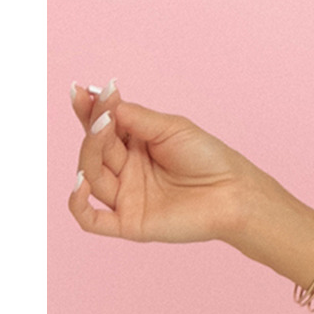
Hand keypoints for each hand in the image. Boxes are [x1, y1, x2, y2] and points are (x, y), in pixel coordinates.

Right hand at [67, 80, 262, 244]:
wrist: (234, 193)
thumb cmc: (208, 158)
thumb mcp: (171, 128)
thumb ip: (136, 117)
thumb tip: (103, 99)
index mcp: (134, 145)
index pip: (101, 127)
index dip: (89, 110)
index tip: (82, 91)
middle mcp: (125, 171)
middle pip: (94, 149)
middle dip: (94, 129)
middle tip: (104, 115)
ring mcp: (126, 197)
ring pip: (90, 176)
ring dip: (89, 153)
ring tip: (102, 131)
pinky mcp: (129, 223)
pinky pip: (91, 220)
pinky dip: (78, 202)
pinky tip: (80, 182)